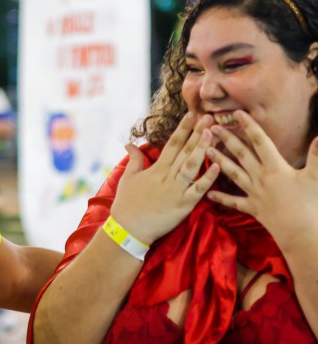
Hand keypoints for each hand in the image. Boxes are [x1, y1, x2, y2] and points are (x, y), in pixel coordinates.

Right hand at [111, 113, 219, 243]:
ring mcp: (176, 190)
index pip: (172, 144)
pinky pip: (198, 190)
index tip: (192, 114)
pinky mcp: (183, 205)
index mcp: (156, 169)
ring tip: (213, 134)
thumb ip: (134, 160)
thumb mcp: (128, 178)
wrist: (128, 229)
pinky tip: (217, 166)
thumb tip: (130, 144)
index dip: (183, 128)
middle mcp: (168, 176)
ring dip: (203, 149)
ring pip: (192, 166)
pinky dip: (208, 178)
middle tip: (210, 117)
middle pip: (185, 151)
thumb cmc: (127, 204)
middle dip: (198, 133)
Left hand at [207, 110, 317, 243]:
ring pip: (233, 174)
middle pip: (241, 155)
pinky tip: (209, 193)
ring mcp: (254, 193)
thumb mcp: (315, 177)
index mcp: (274, 168)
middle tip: (211, 128)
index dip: (249, 126)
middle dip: (227, 140)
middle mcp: (260, 178)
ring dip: (219, 162)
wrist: (301, 234)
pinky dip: (222, 198)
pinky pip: (234, 202)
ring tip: (206, 151)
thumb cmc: (310, 204)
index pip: (260, 142)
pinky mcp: (252, 208)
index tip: (237, 113)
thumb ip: (317, 156)